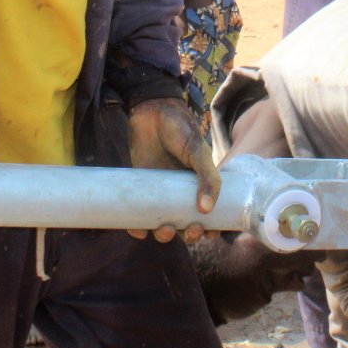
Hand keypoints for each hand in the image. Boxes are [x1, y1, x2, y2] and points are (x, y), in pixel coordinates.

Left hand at [127, 97, 218, 242]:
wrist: (151, 112)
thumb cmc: (180, 129)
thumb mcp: (198, 152)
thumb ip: (207, 177)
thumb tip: (206, 210)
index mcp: (200, 187)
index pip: (209, 217)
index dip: (211, 231)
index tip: (211, 233)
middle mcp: (180, 194)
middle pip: (186, 226)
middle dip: (189, 235)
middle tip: (189, 229)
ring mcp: (159, 193)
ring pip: (163, 225)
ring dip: (165, 236)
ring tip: (165, 229)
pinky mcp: (139, 189)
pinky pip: (138, 216)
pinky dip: (137, 228)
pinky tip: (137, 231)